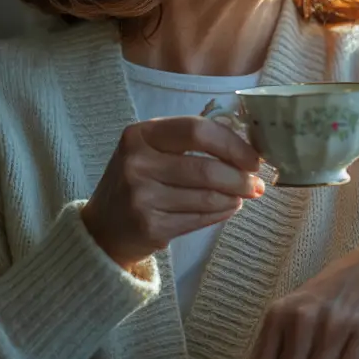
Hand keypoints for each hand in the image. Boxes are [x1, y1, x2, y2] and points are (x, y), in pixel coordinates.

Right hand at [81, 117, 264, 270]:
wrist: (102, 228)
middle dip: (240, 177)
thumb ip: (190, 143)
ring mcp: (141, 196)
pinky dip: (221, 213)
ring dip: (234, 197)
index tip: (253, 158)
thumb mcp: (151, 150)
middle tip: (256, 183)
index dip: (233, 144)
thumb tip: (246, 152)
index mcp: (140, 134)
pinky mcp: (150, 226)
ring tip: (242, 195)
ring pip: (207, 196)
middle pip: (206, 167)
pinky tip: (227, 208)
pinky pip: (200, 218)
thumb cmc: (138, 182)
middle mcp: (136, 163)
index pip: (197, 130)